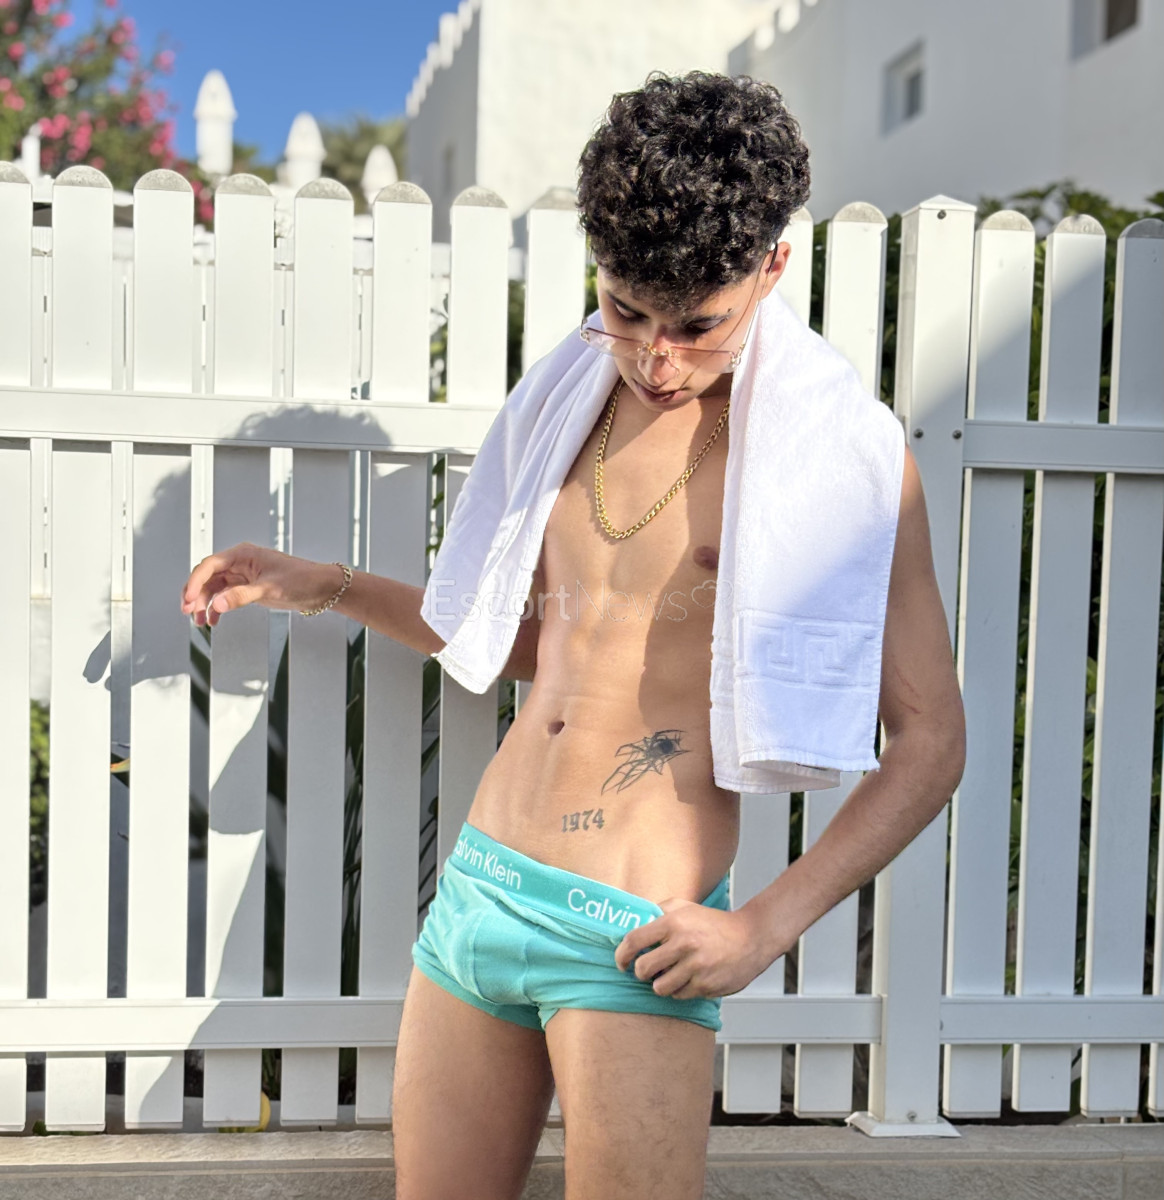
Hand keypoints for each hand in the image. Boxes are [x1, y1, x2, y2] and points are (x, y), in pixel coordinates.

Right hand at [179, 542, 341, 626]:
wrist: (321, 589)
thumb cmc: (301, 580)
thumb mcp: (270, 590)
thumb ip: (242, 596)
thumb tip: (217, 605)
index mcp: (243, 554)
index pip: (209, 565)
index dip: (196, 582)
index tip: (189, 601)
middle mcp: (240, 562)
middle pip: (208, 577)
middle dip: (196, 594)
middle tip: (189, 613)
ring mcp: (243, 576)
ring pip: (214, 588)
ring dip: (205, 604)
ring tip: (200, 622)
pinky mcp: (249, 588)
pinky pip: (225, 596)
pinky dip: (218, 608)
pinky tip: (214, 621)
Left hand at [613, 900, 772, 1000]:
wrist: (751, 938)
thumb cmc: (714, 923)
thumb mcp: (686, 907)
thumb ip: (659, 911)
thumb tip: (635, 922)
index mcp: (674, 922)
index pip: (634, 941)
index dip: (621, 955)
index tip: (622, 962)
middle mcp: (683, 944)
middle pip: (643, 969)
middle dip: (641, 972)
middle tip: (648, 970)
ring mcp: (695, 967)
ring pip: (659, 988)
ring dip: (661, 984)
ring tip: (671, 974)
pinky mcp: (705, 985)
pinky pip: (679, 995)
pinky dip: (680, 990)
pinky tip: (690, 978)